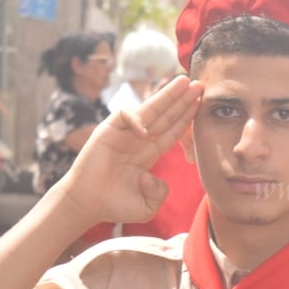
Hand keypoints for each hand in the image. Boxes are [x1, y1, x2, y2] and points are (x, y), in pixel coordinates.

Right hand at [56, 76, 202, 225]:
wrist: (88, 204)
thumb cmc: (115, 206)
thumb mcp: (147, 206)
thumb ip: (160, 194)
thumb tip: (154, 177)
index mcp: (148, 153)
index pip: (172, 131)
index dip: (186, 119)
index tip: (200, 106)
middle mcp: (138, 139)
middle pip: (165, 115)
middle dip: (182, 100)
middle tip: (199, 84)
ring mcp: (124, 133)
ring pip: (149, 109)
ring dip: (167, 95)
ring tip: (183, 83)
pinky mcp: (107, 130)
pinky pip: (125, 116)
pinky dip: (136, 120)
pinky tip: (145, 133)